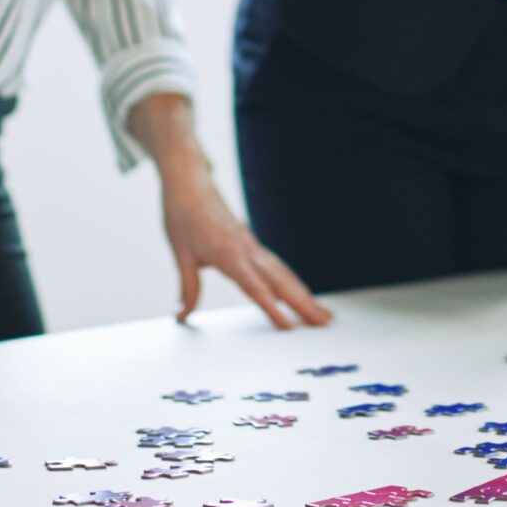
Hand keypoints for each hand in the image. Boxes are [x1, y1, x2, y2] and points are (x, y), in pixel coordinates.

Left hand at [125, 92, 329, 329]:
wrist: (188, 179)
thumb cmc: (183, 212)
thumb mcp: (181, 253)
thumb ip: (187, 288)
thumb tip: (181, 316)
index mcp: (228, 253)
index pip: (254, 286)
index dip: (271, 307)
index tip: (287, 326)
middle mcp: (246, 249)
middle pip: (280, 280)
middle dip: (303, 303)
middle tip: (325, 322)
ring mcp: (252, 245)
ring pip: (283, 273)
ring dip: (304, 293)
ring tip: (323, 313)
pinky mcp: (251, 242)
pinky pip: (276, 265)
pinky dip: (291, 281)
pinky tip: (300, 293)